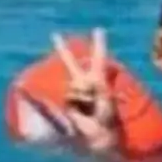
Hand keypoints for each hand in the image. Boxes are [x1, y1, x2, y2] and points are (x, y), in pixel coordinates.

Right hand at [49, 30, 123, 153]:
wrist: (98, 132)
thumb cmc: (107, 115)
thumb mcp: (106, 96)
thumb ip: (95, 84)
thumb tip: (83, 81)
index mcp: (98, 78)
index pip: (99, 58)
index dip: (99, 44)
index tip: (99, 29)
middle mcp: (84, 82)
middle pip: (71, 63)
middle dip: (62, 49)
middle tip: (54, 35)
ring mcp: (74, 91)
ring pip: (74, 85)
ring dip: (84, 95)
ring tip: (91, 105)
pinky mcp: (67, 101)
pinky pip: (70, 95)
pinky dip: (77, 100)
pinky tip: (82, 110)